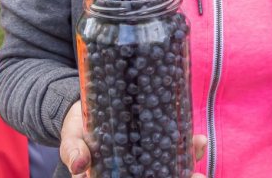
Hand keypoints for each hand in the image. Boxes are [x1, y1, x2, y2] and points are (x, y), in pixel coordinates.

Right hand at [60, 100, 207, 176]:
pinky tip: (199, 141)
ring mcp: (148, 156)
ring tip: (200, 153)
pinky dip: (189, 147)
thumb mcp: (71, 137)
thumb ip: (73, 150)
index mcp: (115, 174)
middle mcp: (135, 170)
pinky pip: (175, 146)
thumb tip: (80, 165)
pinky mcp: (156, 138)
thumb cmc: (77, 127)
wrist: (86, 102)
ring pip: (171, 167)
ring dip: (190, 166)